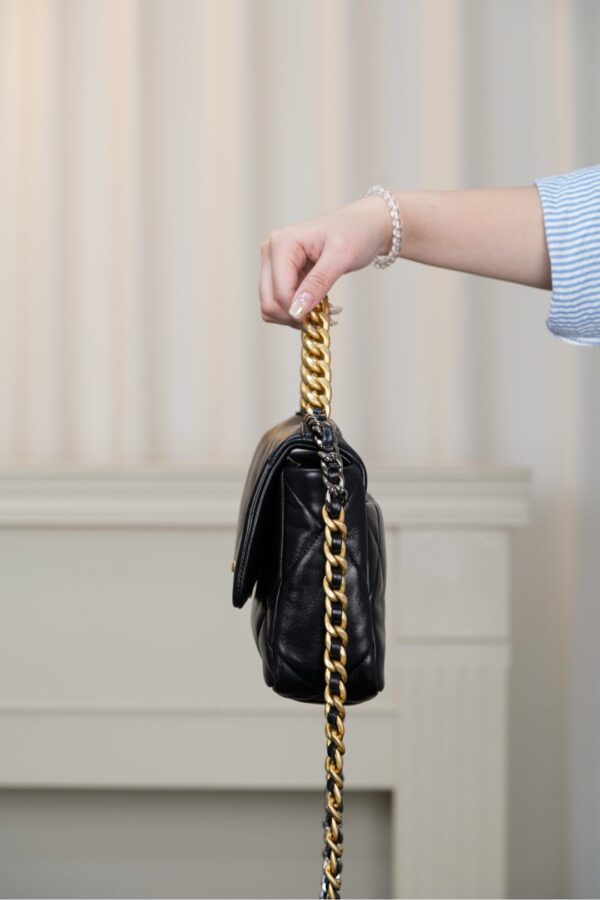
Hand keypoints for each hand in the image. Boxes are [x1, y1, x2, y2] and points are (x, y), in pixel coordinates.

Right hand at [259, 195, 392, 328]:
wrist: (364, 226)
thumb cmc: (355, 233)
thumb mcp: (341, 257)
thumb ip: (318, 283)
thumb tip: (297, 310)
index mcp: (282, 244)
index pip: (279, 291)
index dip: (298, 310)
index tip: (324, 316)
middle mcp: (271, 252)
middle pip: (269, 302)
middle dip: (295, 315)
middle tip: (324, 317)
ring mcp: (273, 264)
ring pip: (271, 306)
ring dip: (296, 316)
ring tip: (323, 311)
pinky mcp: (281, 274)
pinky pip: (280, 304)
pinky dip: (297, 312)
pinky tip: (318, 307)